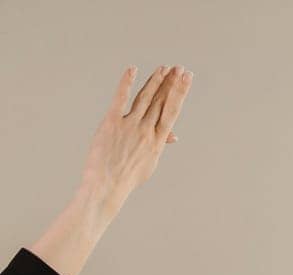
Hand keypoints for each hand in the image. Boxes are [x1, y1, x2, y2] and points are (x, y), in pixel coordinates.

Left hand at [79, 65, 192, 210]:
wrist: (106, 188)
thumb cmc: (127, 178)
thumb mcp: (148, 163)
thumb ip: (159, 144)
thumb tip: (173, 135)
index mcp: (157, 141)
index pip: (172, 110)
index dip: (180, 92)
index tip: (186, 77)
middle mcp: (146, 131)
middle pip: (160, 101)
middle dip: (170, 82)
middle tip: (177, 67)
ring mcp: (129, 126)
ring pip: (145, 97)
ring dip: (155, 81)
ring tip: (163, 68)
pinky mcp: (111, 123)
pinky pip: (120, 98)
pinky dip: (126, 83)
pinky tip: (132, 70)